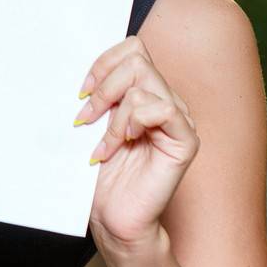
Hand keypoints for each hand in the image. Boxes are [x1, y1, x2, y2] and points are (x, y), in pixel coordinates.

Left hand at [74, 34, 199, 259]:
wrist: (112, 218)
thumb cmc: (101, 176)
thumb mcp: (93, 124)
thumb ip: (98, 93)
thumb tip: (83, 68)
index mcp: (147, 92)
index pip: (133, 48)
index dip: (103, 63)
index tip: (81, 92)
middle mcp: (166, 100)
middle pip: (137, 59)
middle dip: (104, 87)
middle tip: (86, 118)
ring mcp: (179, 119)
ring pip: (143, 83)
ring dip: (113, 114)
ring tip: (104, 145)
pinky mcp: (186, 141)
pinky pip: (163, 109)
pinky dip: (131, 124)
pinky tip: (121, 146)